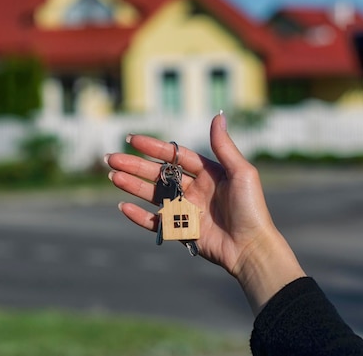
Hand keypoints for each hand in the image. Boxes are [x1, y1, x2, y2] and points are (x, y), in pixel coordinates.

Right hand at [105, 112, 304, 313]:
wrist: (251, 247)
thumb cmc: (251, 208)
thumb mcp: (241, 172)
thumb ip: (224, 146)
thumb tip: (217, 116)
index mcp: (208, 173)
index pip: (175, 155)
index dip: (154, 147)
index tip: (132, 139)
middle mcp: (195, 189)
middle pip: (158, 174)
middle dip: (134, 166)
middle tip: (111, 158)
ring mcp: (186, 210)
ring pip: (153, 195)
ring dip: (132, 185)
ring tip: (112, 176)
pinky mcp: (182, 230)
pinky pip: (155, 222)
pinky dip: (138, 216)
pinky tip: (123, 206)